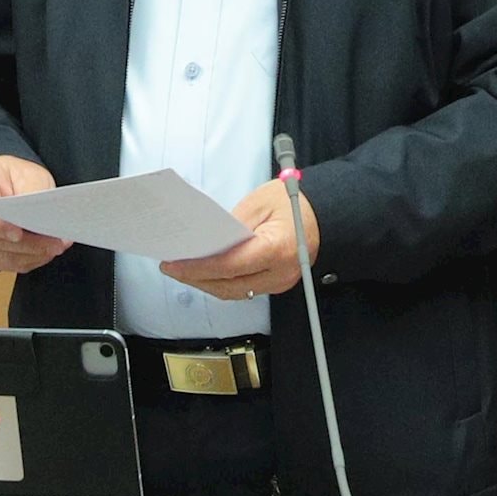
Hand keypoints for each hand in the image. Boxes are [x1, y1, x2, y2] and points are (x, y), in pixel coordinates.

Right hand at [0, 155, 67, 273]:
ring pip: (1, 255)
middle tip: (55, 243)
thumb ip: (31, 194)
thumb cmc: (14, 175)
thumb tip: (39, 219)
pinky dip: (29, 260)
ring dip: (32, 254)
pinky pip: (6, 263)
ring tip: (57, 246)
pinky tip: (47, 252)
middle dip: (27, 244)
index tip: (17, 234)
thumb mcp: (28, 174)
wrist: (4, 181)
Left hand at [161, 178, 317, 300]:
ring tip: (182, 270)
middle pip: (229, 286)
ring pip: (234, 292)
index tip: (173, 264)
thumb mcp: (260, 202)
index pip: (229, 266)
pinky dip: (221, 281)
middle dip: (196, 278)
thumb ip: (232, 224)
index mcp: (277, 250)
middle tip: (170, 267)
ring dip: (206, 283)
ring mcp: (279, 283)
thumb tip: (204, 242)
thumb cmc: (295, 202)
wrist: (326, 214)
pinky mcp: (276, 284)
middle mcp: (280, 274)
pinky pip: (243, 288)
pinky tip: (204, 271)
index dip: (197, 268)